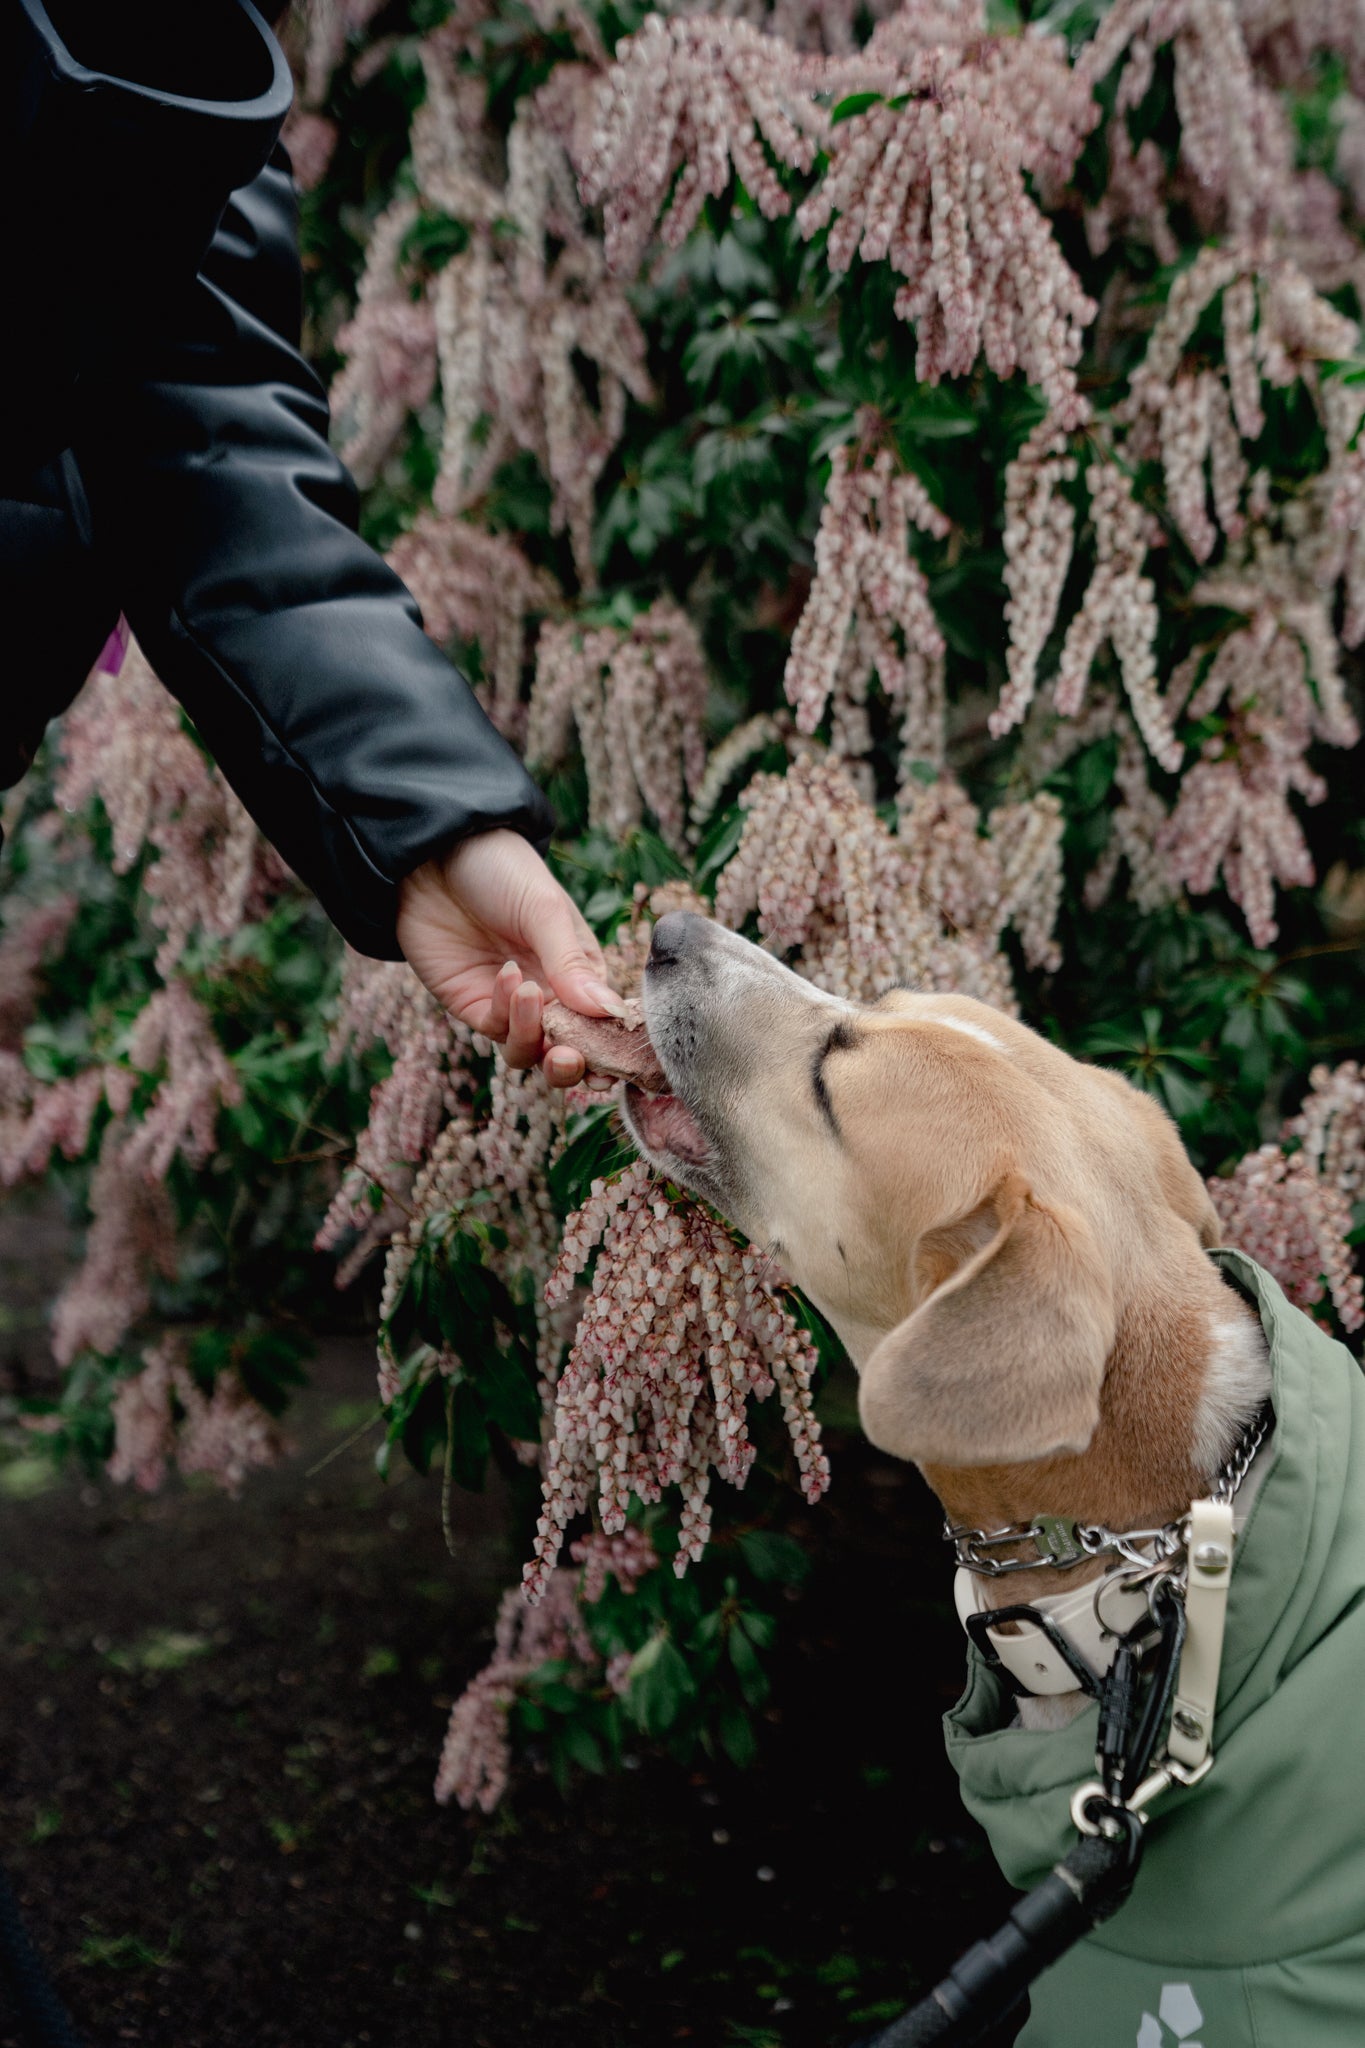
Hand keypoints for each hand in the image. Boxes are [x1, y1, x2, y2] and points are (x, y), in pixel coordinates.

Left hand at [396, 829, 622, 1086]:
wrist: (433, 856)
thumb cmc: (501, 870)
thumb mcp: (545, 910)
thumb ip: (572, 964)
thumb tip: (609, 1012)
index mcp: (581, 970)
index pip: (603, 1023)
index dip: (608, 1047)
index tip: (609, 1059)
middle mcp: (550, 993)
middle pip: (568, 1050)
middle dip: (570, 1064)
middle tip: (567, 1058)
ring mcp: (509, 1003)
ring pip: (529, 1051)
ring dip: (532, 1037)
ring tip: (528, 996)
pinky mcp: (473, 1004)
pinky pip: (495, 1030)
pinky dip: (504, 1013)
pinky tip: (506, 975)